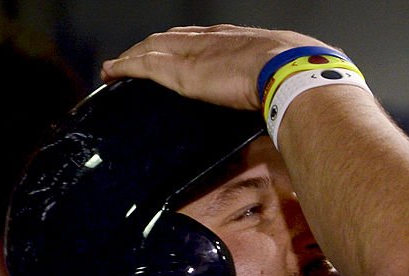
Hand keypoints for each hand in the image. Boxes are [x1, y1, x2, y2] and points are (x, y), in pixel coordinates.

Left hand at [101, 24, 331, 109]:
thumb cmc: (297, 74)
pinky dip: (124, 67)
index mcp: (235, 39)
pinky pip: (143, 65)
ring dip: (130, 56)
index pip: (198, 38)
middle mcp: (210, 39)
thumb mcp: (283, 75)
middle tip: (131, 60)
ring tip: (114, 68)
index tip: (169, 51)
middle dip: (148, 47)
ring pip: (150, 48)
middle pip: (168, 39)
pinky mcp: (181, 70)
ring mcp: (193, 53)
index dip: (179, 44)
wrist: (290, 68)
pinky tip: (111, 73)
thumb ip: (274, 85)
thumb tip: (284, 105)